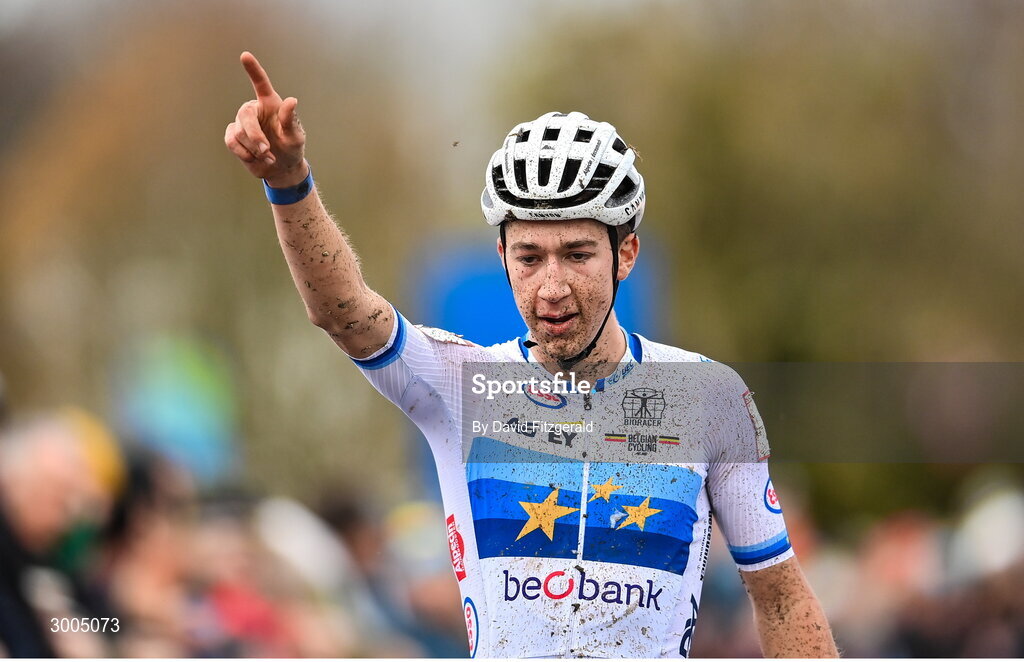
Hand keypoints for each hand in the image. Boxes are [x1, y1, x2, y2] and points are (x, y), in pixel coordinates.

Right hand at [225, 52, 307, 186]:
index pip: (261, 84)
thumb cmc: (291, 148)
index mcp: (270, 104)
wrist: (280, 168)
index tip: (245, 55)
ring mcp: (242, 123)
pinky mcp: (233, 136)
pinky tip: (255, 158)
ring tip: (268, 156)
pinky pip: (231, 142)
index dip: (253, 70)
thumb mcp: (295, 136)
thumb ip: (290, 120)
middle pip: (245, 115)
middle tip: (267, 150)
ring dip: (254, 149)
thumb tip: (291, 100)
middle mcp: (254, 109)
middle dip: (255, 135)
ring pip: (239, 132)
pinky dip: (244, 153)